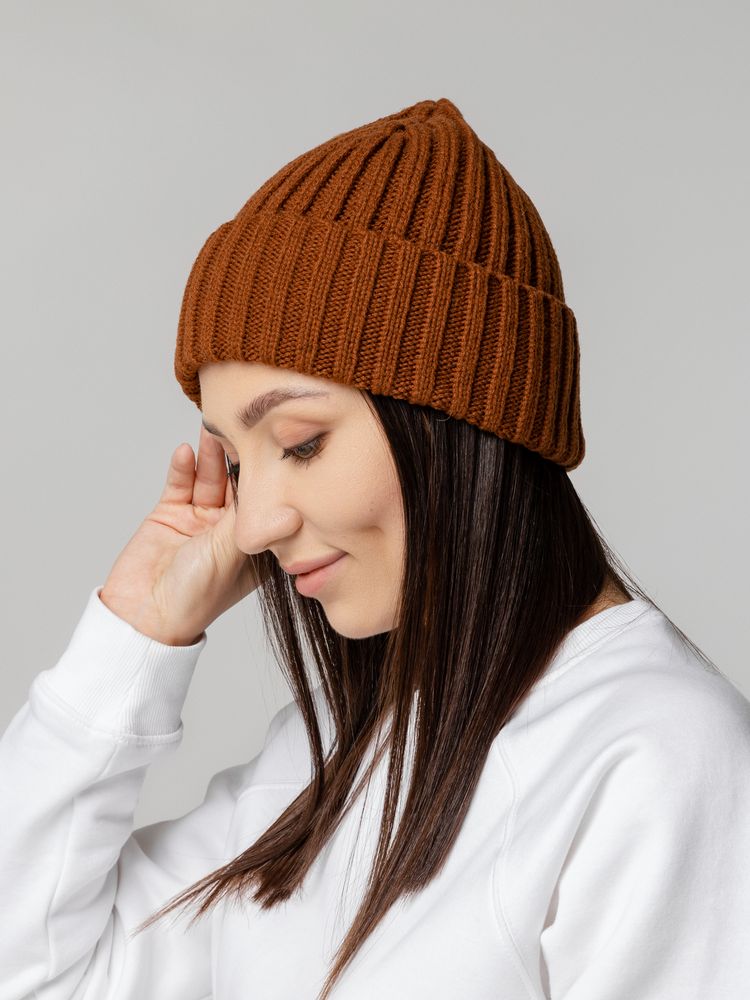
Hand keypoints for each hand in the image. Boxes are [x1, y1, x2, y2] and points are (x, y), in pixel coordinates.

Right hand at [100, 425, 264, 644]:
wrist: (143, 614)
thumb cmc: (193, 597)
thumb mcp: (229, 555)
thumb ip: (250, 524)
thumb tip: (295, 511)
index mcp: (254, 548)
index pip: (265, 505)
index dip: (268, 479)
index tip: (273, 451)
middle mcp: (229, 532)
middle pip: (237, 486)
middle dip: (238, 459)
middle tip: (241, 430)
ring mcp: (200, 521)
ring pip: (209, 480)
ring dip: (210, 457)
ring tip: (213, 432)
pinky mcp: (170, 514)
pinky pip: (180, 484)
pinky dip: (182, 467)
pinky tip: (185, 451)